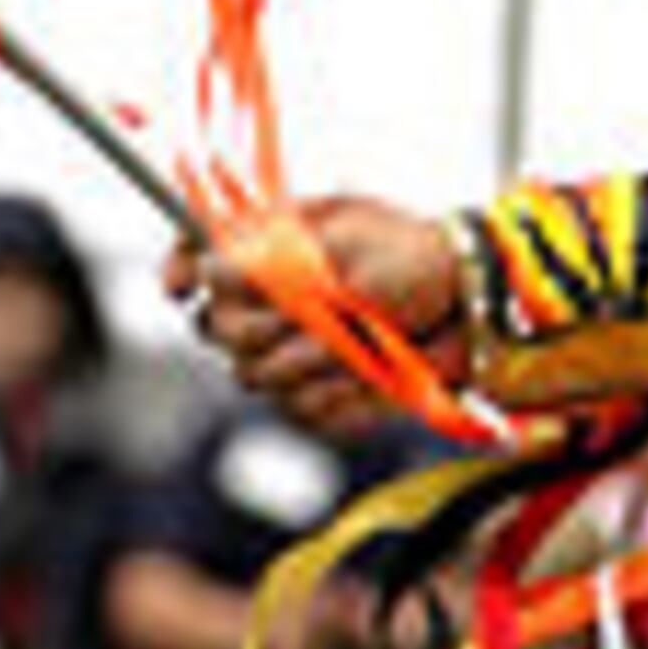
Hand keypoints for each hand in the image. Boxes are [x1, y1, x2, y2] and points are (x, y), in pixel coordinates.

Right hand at [171, 197, 467, 438]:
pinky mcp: (319, 394)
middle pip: (216, 328)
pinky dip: (341, 392)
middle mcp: (270, 302)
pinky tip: (373, 369)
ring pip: (254, 375)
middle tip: (319, 310)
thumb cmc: (412, 258)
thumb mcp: (346, 240)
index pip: (195, 259)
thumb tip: (212, 270)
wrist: (469, 306)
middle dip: (265, 323)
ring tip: (361, 337)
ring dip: (310, 359)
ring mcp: (290, 352)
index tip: (180, 286)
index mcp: (268, 250)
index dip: (178, 271)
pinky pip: (302, 408)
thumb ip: (276, 258)